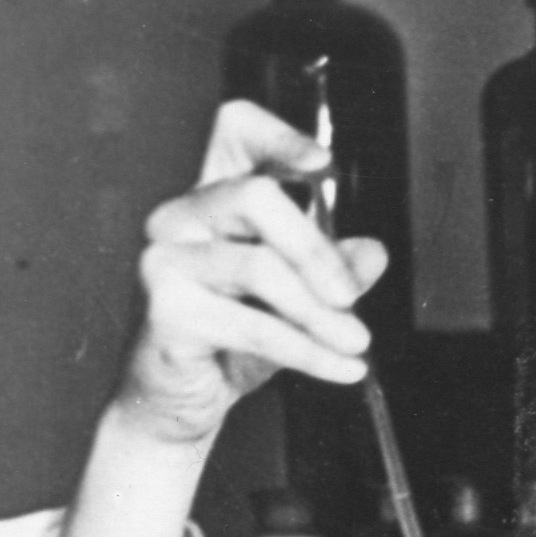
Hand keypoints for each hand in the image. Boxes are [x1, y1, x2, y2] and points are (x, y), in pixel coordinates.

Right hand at [110, 99, 387, 454]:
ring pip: (260, 265)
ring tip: (354, 343)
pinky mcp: (165, 307)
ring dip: (320, 313)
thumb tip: (372, 252)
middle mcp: (178, 217)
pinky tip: (342, 368)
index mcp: (210, 200)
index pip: (232, 131)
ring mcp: (164, 258)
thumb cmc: (228, 346)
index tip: (322, 166)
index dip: (278, 135)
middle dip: (316, 249)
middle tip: (350, 296)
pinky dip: (308, 351)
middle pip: (256, 196)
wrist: (177, 405)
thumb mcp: (295, 305)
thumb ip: (331, 272)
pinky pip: (254, 324)